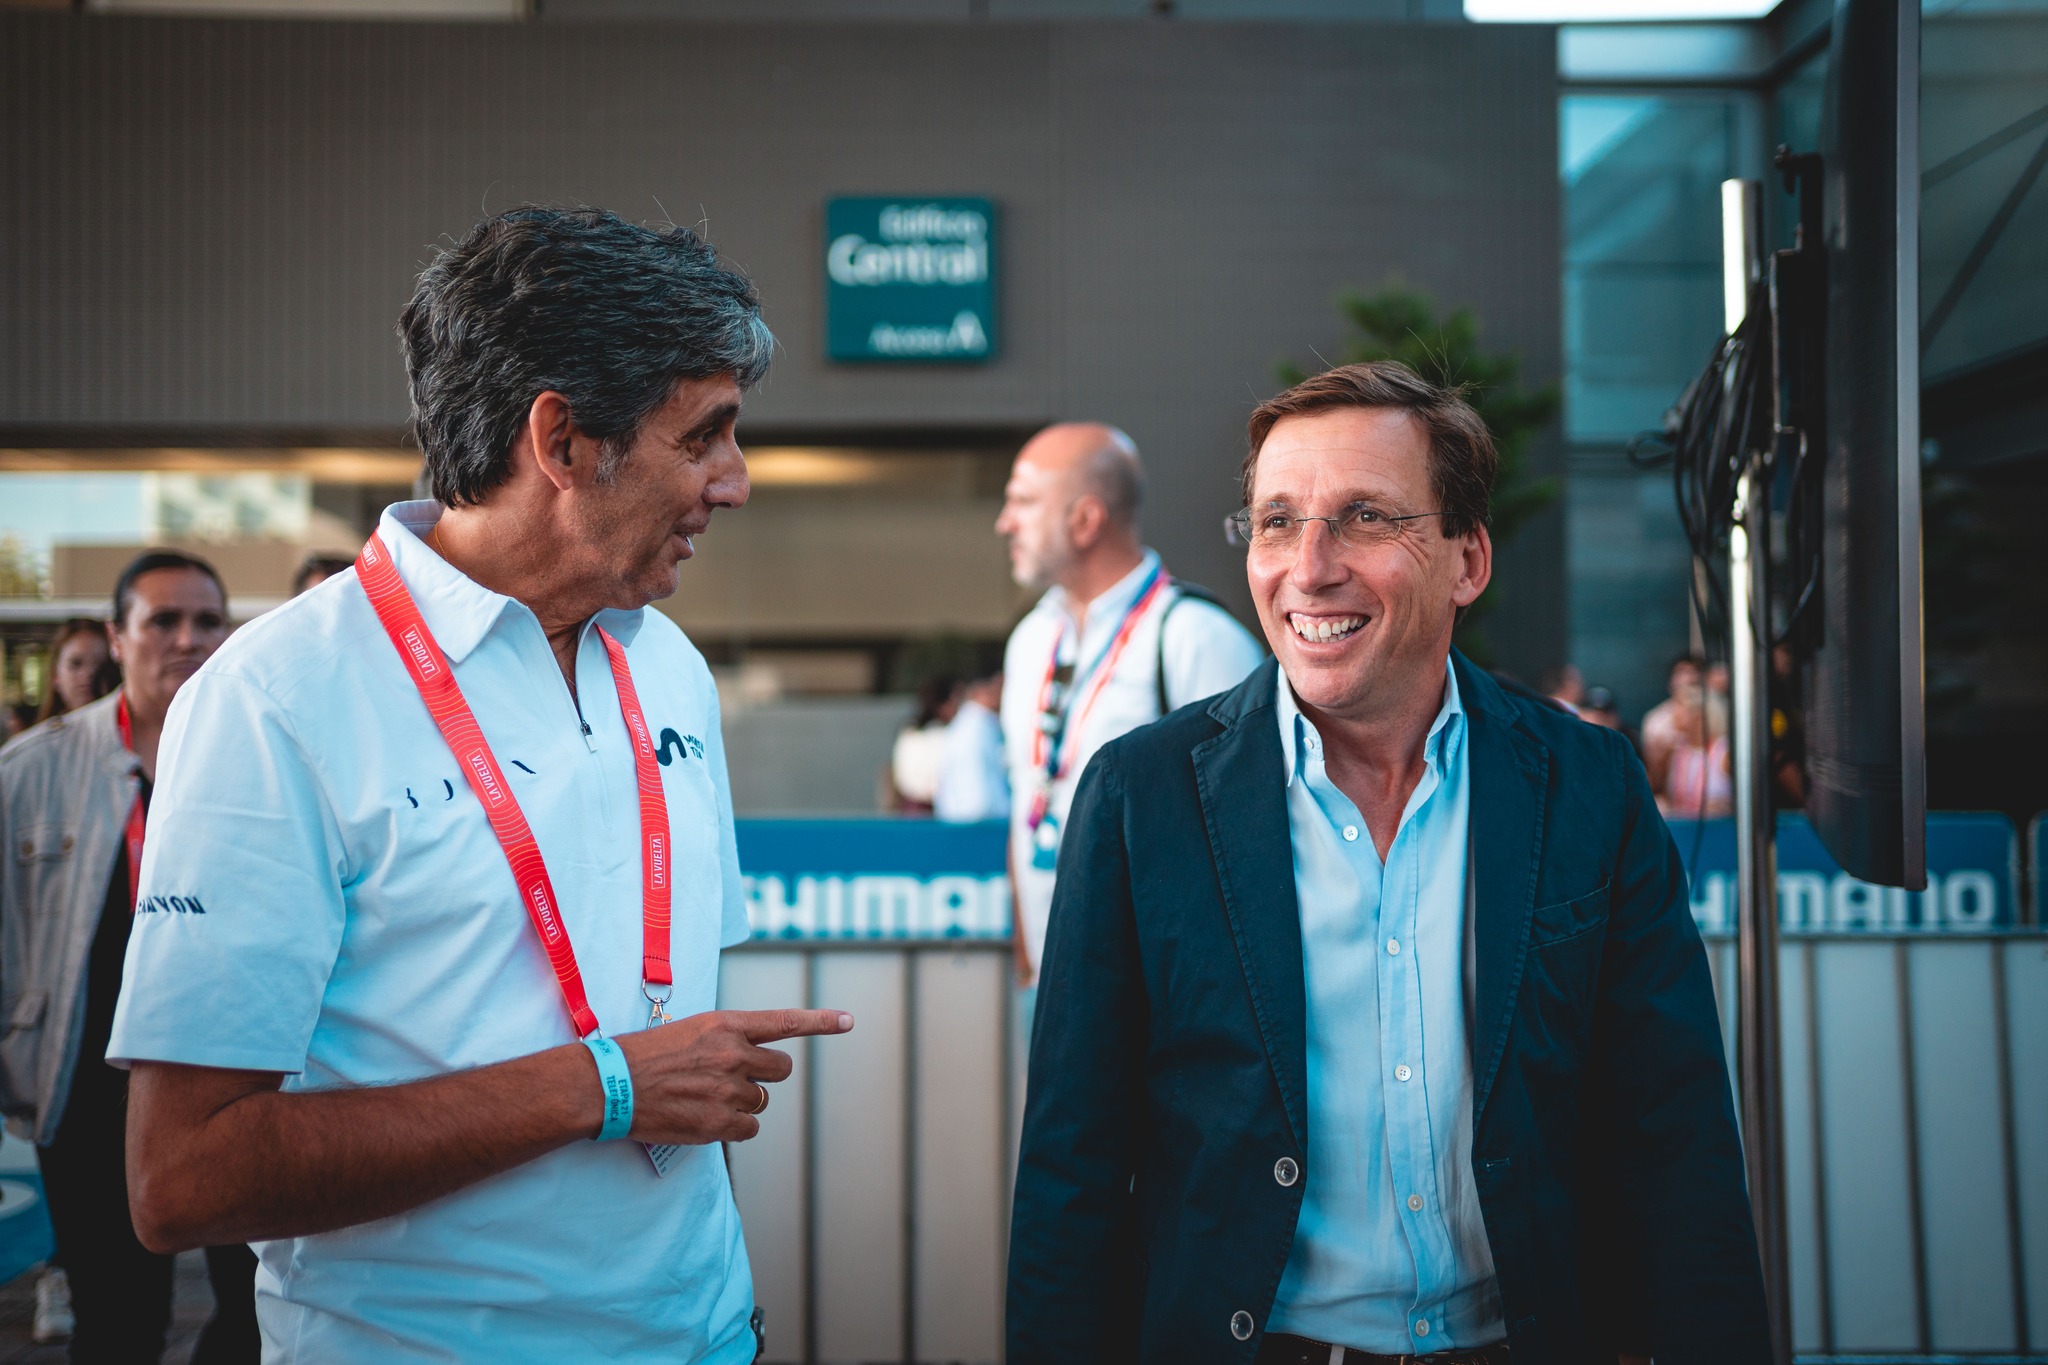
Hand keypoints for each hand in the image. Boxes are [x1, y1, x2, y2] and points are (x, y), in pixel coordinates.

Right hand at [612, 1008, 852, 1144]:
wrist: (610, 1085)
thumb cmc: (644, 1055)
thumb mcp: (689, 1031)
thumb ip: (725, 1040)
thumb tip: (748, 1058)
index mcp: (726, 1025)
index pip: (784, 1022)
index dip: (821, 1022)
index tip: (849, 1021)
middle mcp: (734, 1055)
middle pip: (779, 1070)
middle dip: (763, 1076)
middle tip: (732, 1079)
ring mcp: (728, 1090)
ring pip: (760, 1102)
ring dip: (742, 1103)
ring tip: (704, 1098)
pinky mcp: (718, 1124)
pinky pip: (748, 1129)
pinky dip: (734, 1128)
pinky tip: (706, 1119)